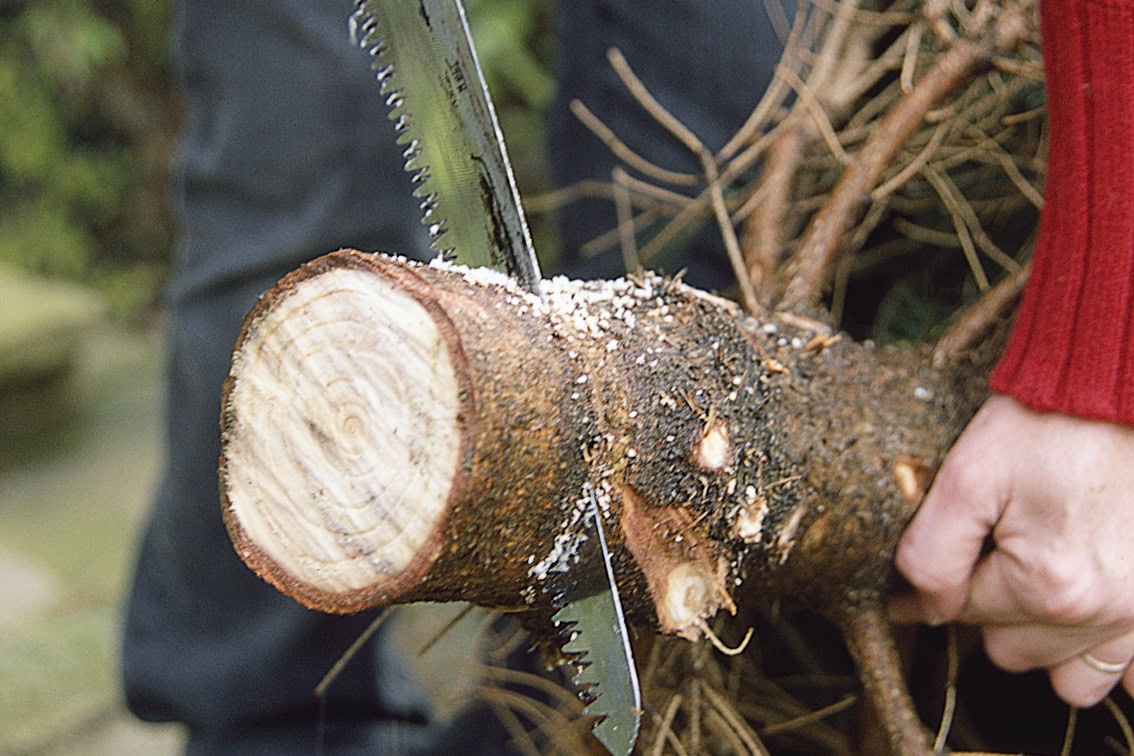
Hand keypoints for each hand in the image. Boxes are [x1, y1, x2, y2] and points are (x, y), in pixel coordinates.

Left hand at [892, 393, 1133, 706]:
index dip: (936, 588)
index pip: (963, 614)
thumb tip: (921, 609)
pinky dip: (1106, 656)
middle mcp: (1105, 612)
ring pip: (1071, 677)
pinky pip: (1133, 674)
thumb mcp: (967, 477)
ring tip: (1035, 589)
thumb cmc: (1047, 424)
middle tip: (992, 556)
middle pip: (1012, 653)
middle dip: (990, 612)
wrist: (1118, 391)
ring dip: (1045, 644)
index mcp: (1048, 586)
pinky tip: (1086, 614)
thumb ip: (932, 553)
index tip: (927, 569)